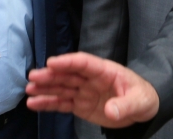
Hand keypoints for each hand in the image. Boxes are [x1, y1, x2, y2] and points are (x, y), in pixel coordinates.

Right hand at [26, 52, 158, 127]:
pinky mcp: (80, 105)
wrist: (143, 110)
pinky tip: (34, 104)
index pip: (84, 63)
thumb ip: (125, 105)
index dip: (68, 62)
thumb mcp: (140, 101)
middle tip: (33, 77)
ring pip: (61, 88)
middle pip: (67, 75)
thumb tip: (110, 111)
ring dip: (45, 88)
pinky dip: (48, 104)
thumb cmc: (143, 97)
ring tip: (29, 90)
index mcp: (104, 71)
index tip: (52, 62)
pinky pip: (62, 103)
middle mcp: (90, 79)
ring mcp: (84, 91)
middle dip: (50, 75)